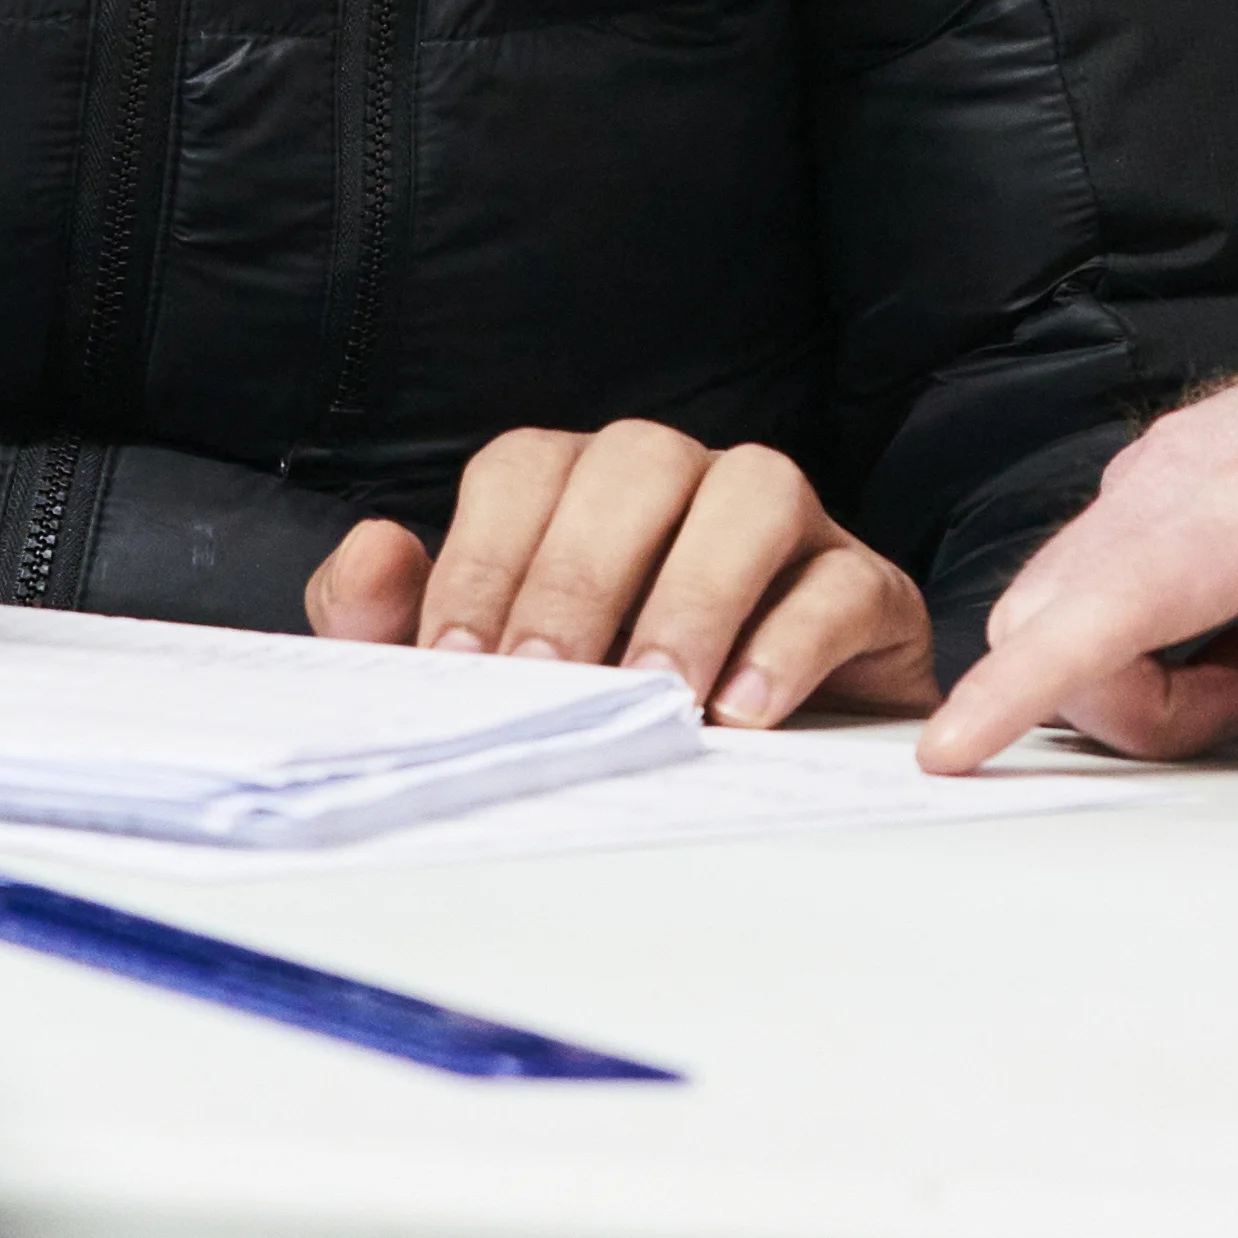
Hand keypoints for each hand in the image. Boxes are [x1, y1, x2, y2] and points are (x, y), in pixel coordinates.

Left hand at [303, 424, 929, 729]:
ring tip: (661, 695)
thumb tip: (372, 553)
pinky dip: (794, 641)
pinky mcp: (866, 590)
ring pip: (755, 489)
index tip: (457, 660)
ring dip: (697, 592)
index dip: (484, 558)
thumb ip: (396, 617)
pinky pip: (842, 583)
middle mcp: (684, 481)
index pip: (525, 470)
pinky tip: (744, 711)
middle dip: (580, 575)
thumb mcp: (475, 671)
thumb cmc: (598, 708)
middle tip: (553, 683)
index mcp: (582, 486)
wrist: (757, 775)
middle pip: (636, 463)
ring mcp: (786, 524)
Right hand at [917, 286, 1237, 781]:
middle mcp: (1178, 482)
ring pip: (1057, 608)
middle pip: (1047, 622)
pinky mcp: (1148, 487)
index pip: (1108, 607)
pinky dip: (1140, 640)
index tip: (951, 747)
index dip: (1020, 686)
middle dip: (1125, 712)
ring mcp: (1152, 477)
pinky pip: (1089, 586)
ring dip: (1141, 680)